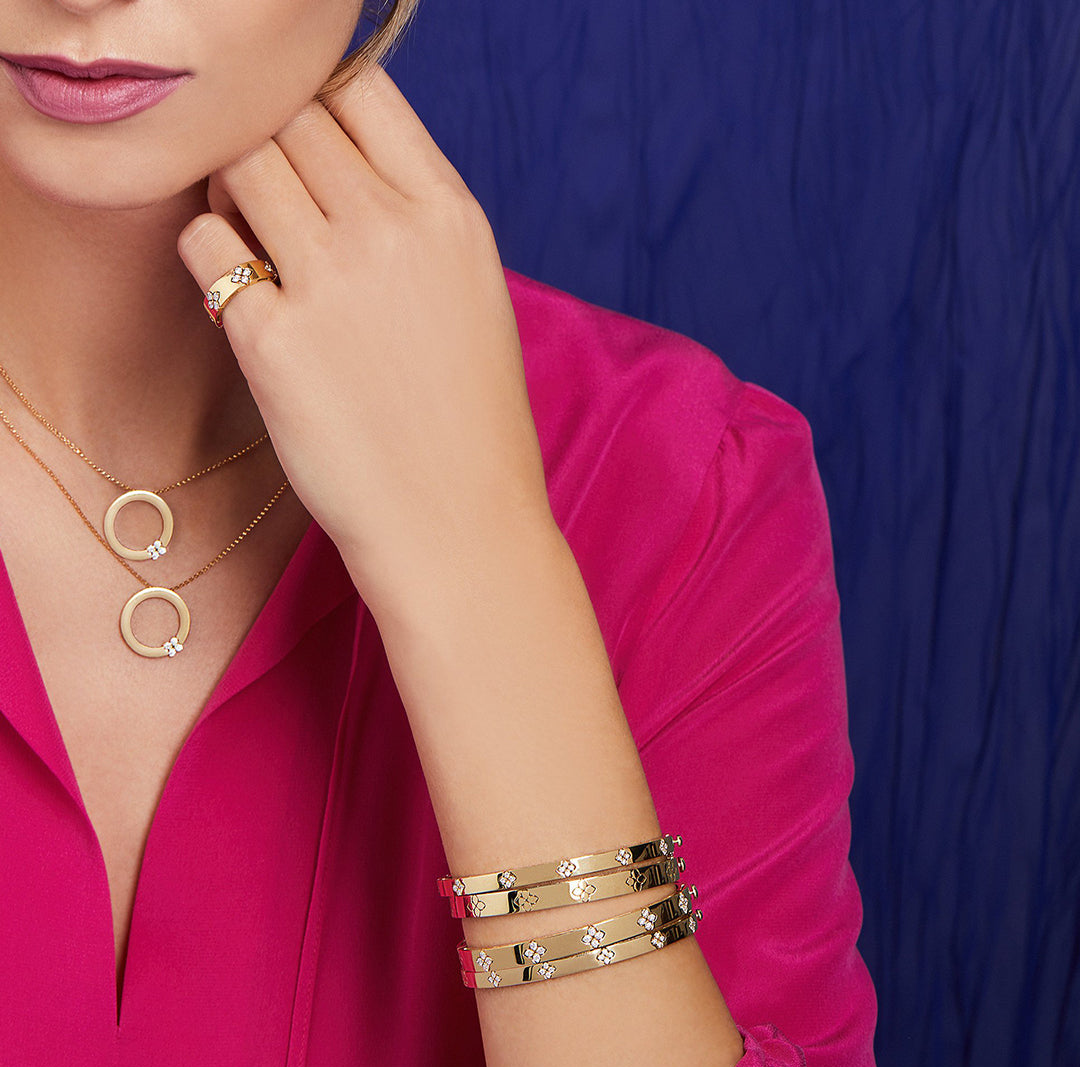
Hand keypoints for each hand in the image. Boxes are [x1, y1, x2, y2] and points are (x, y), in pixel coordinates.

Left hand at [177, 64, 552, 617]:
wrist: (459, 522)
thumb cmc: (469, 419)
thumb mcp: (473, 295)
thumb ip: (412, 218)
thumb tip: (334, 166)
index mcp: (451, 215)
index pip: (360, 88)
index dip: (321, 107)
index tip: (314, 152)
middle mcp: (390, 231)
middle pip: (288, 117)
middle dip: (270, 150)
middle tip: (276, 208)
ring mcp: (329, 282)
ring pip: (238, 165)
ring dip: (232, 194)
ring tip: (257, 250)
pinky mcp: (271, 339)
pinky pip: (204, 244)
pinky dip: (210, 260)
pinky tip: (243, 301)